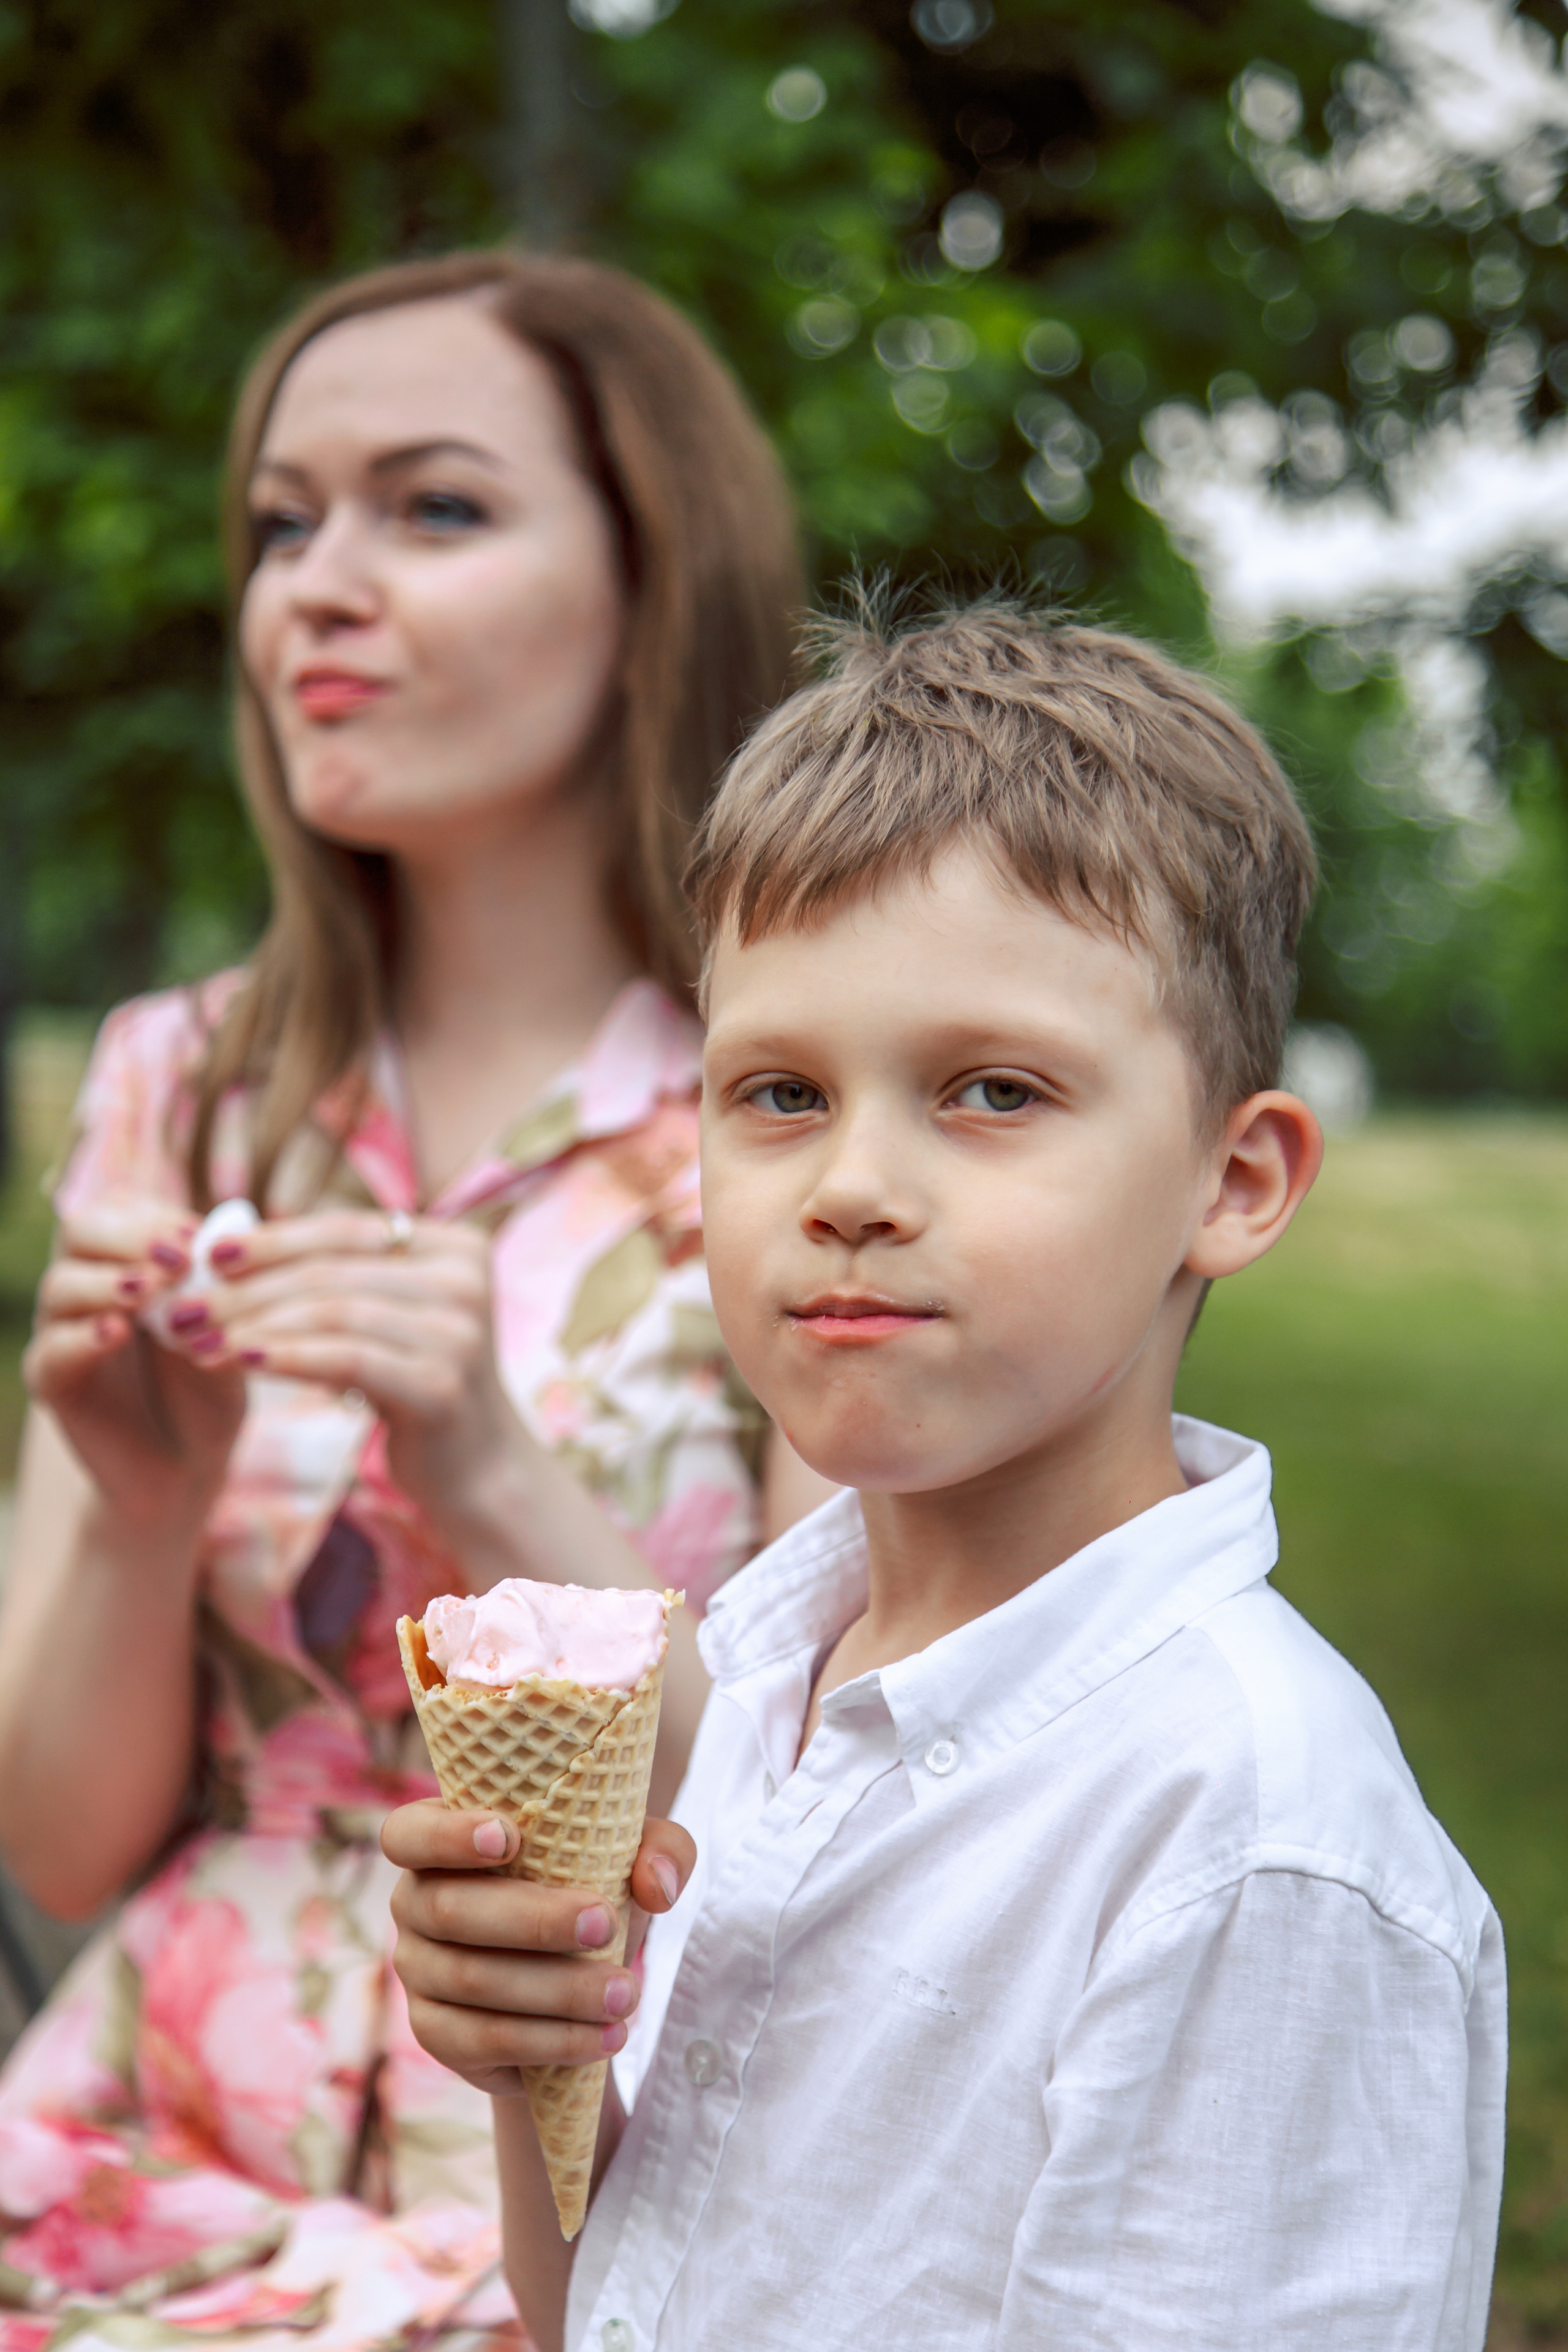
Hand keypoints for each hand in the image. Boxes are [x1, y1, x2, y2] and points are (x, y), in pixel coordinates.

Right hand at [24, 1200, 247, 1523]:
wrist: (188, 1465)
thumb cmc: (211, 1387)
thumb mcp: (228, 1331)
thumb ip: (219, 1289)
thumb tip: (224, 1236)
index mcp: (127, 1261)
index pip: (121, 1208)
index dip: (154, 1214)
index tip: (195, 1234)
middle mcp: (87, 1286)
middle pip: (80, 1230)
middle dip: (129, 1235)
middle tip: (177, 1256)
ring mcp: (61, 1331)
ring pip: (61, 1285)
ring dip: (108, 1280)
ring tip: (149, 1290)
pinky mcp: (52, 1382)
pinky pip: (52, 1350)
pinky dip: (83, 1337)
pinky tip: (118, 1333)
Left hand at [184, 1210, 515, 1531]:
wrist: (476, 1467)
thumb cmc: (413, 1384)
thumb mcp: (386, 1318)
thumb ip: (337, 1276)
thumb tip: (225, 1244)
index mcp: (456, 1246)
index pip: (346, 1229)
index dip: (272, 1239)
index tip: (208, 1255)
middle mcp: (467, 1279)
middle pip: (333, 1270)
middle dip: (248, 1288)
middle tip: (183, 1306)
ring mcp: (460, 1332)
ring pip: (333, 1312)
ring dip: (254, 1325)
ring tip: (197, 1339)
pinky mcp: (443, 1385)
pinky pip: (346, 1359)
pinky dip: (285, 1357)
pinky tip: (238, 1361)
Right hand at [382, 1799, 696, 2097]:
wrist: (575, 1977)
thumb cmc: (590, 1886)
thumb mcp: (631, 1854)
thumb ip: (657, 1849)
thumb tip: (655, 1884)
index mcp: (440, 1841)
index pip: (409, 1832)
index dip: (447, 1835)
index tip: (509, 1838)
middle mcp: (413, 1902)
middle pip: (448, 1909)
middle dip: (532, 1919)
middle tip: (605, 1924)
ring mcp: (417, 1971)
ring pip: (470, 1980)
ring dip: (555, 1990)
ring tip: (625, 1994)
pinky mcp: (435, 2032)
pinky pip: (483, 2040)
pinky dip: (549, 2041)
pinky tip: (603, 2037)